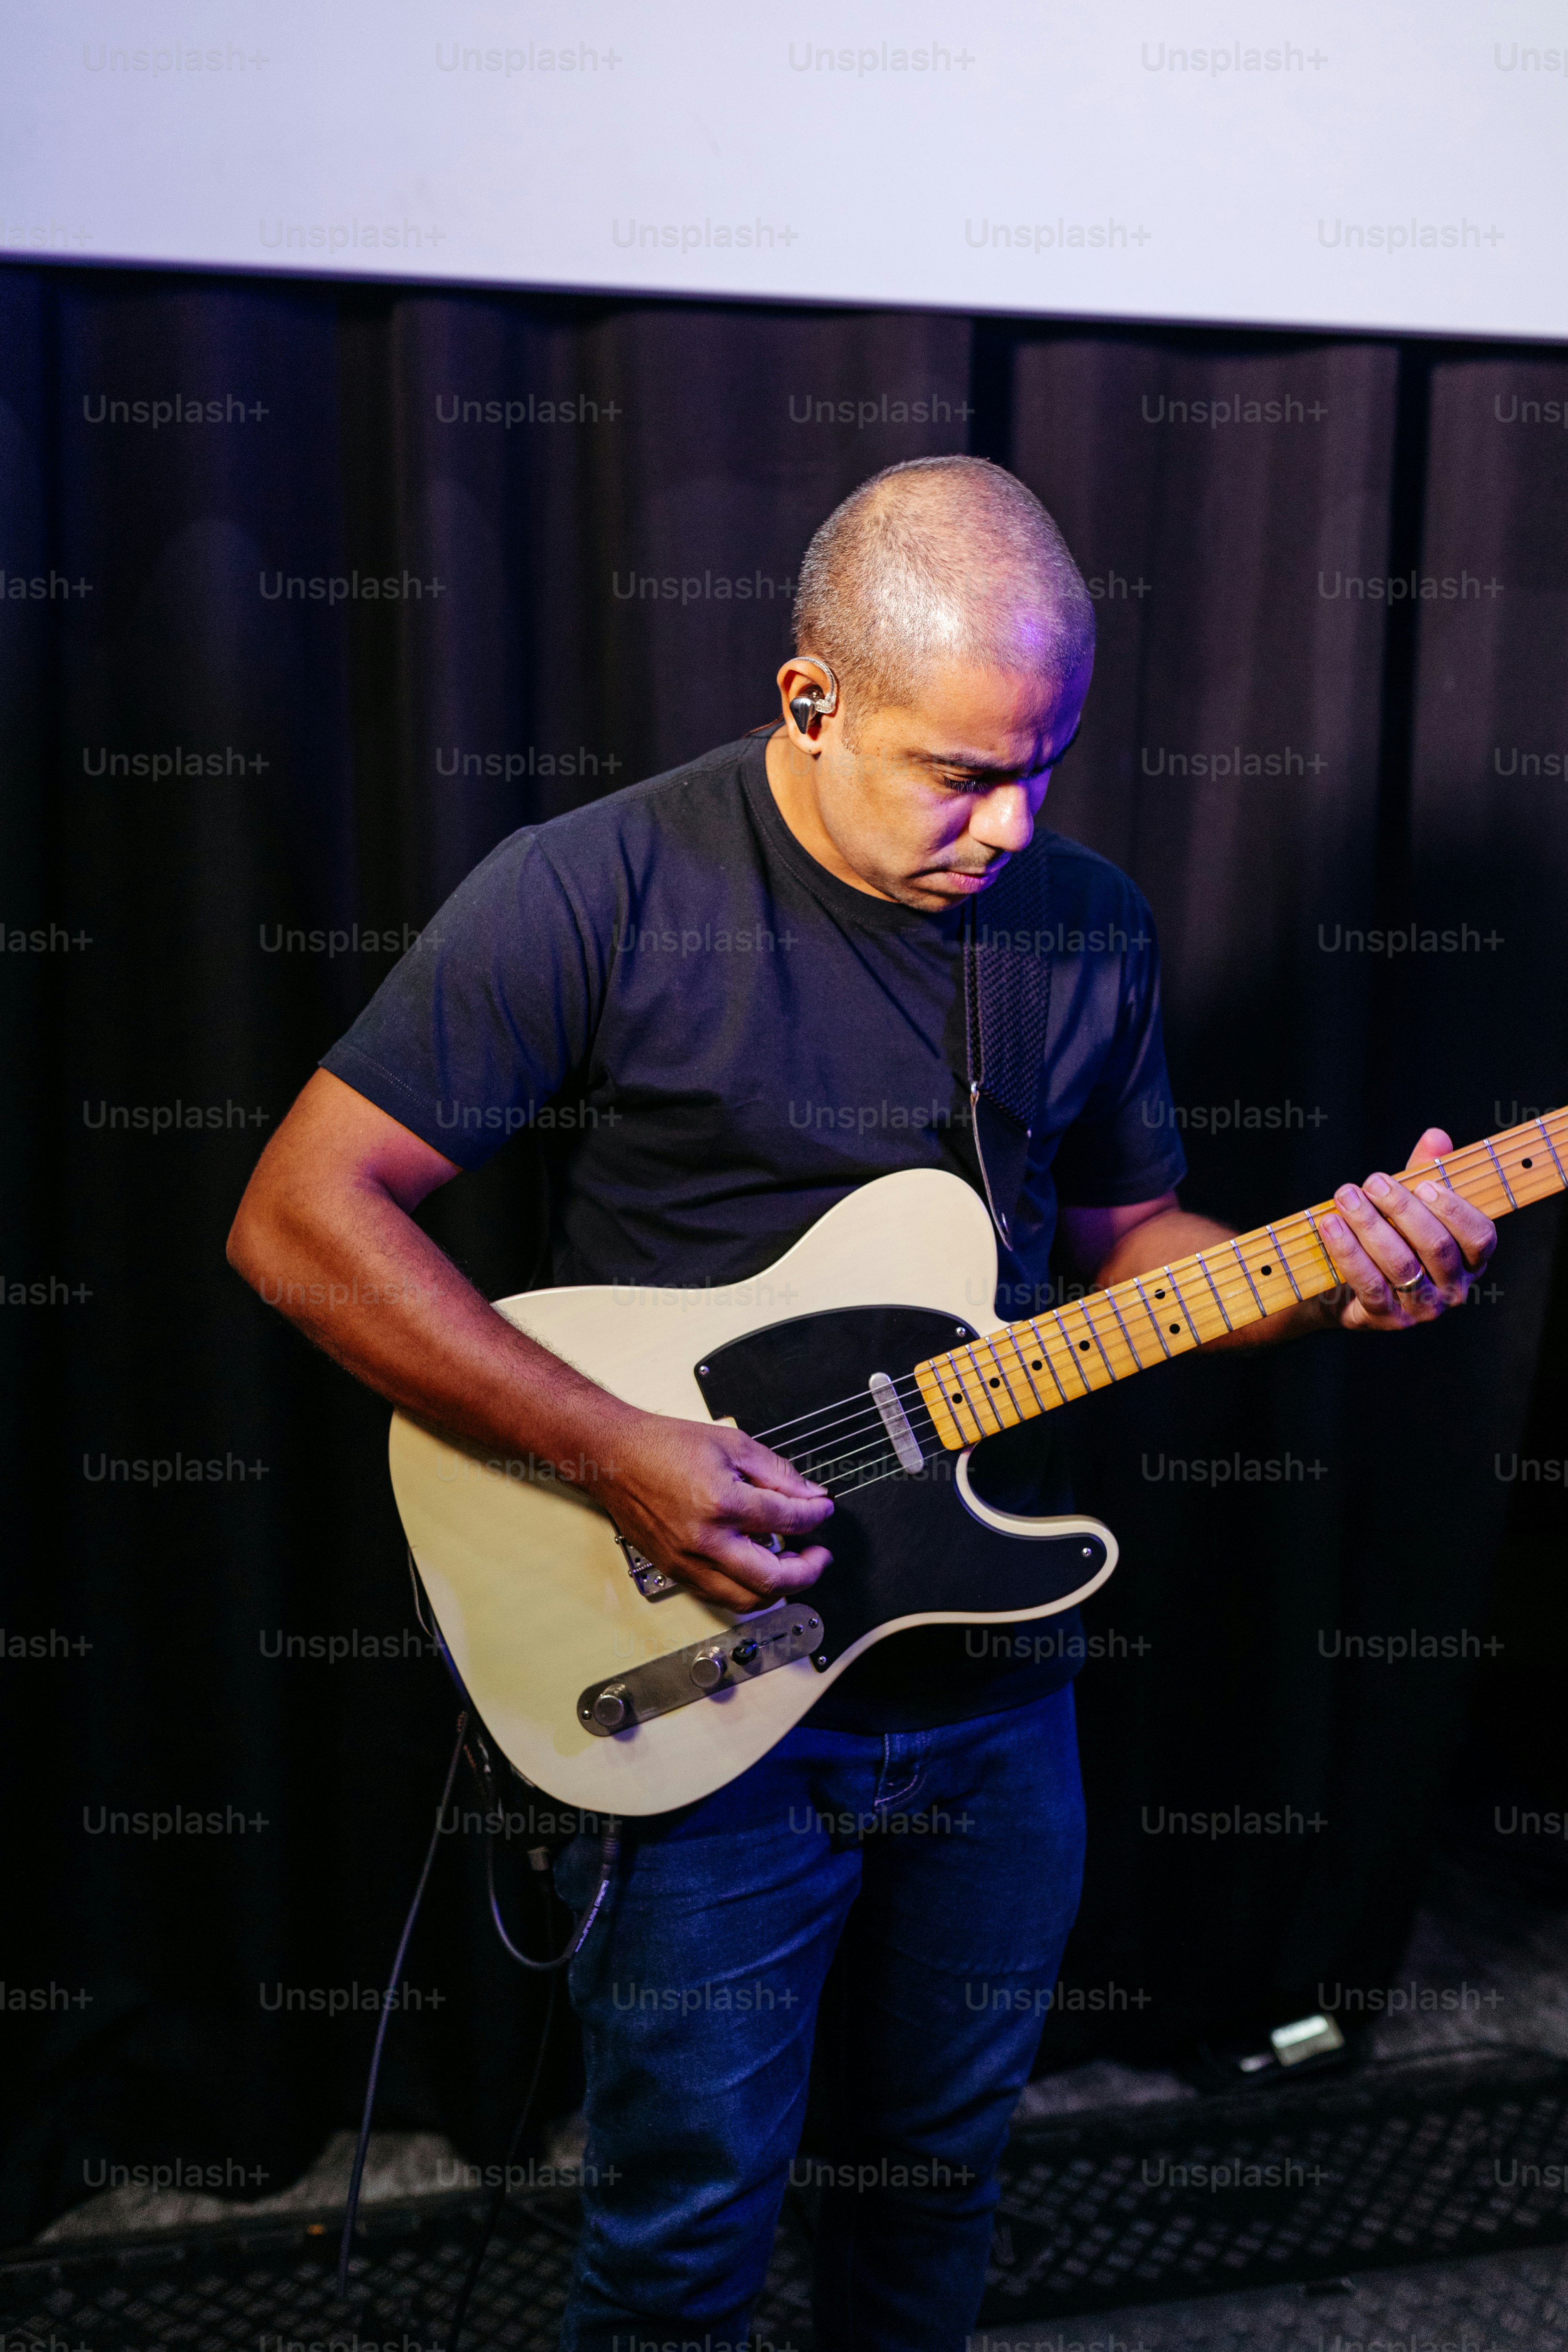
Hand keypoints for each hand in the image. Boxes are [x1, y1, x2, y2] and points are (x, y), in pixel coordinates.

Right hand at [599, 1413, 833, 1612]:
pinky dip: (746, 1589)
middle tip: (819, 1556)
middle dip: (807, 1571)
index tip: (822, 1511)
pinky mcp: (674, 1571)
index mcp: (721, 1503)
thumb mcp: (731, 1444)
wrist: (613, 1456)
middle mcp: (704, 1541)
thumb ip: (776, 1472)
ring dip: (779, 1589)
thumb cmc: (663, 1445)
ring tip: (791, 1566)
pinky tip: (756, 1567)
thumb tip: (809, 1494)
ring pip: (746, 1600)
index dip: (815, 1516)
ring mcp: (687, 1562)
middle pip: (773, 1579)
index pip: (787, 1520)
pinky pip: (719, 1596)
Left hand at [1319, 1127, 1496, 1332]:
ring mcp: (1420, 1308)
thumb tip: (1436, 1136)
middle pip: (1436, 1246)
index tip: (1425, 1184)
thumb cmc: (1389, 1237)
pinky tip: (1330, 1225)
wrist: (1344, 1288)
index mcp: (1469, 1260)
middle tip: (1372, 1181)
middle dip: (1402, 1209)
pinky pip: (1368, 1284)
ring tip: (1345, 1196)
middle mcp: (1453, 1289)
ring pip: (1401, 1265)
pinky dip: (1347, 1252)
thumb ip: (1426, 1172)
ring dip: (1370, 1225)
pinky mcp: (1384, 1319)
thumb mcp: (1408, 1205)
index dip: (1455, 1210)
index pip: (1480, 1237)